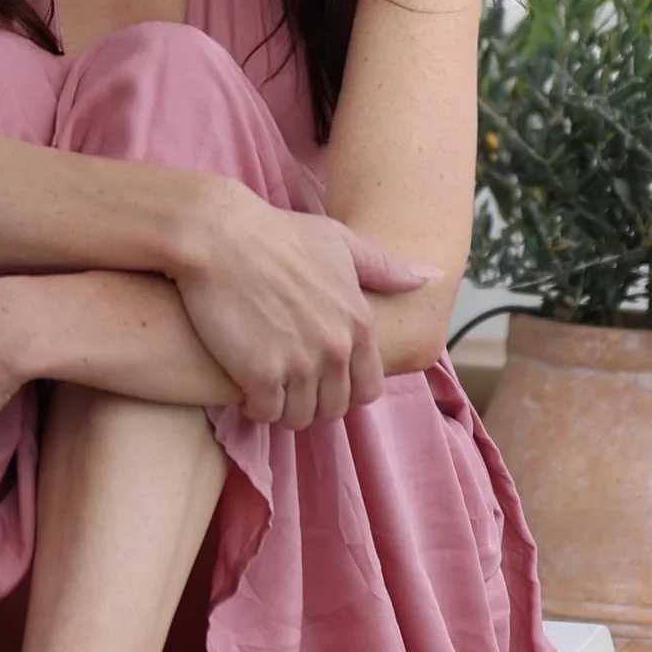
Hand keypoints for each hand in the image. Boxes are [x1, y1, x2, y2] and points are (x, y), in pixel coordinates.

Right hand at [168, 184, 433, 431]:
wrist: (220, 235)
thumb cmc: (277, 234)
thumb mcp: (340, 243)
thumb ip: (384, 268)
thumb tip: (431, 277)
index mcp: (359, 322)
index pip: (369, 388)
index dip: (344, 390)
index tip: (320, 379)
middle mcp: (336, 347)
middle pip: (335, 408)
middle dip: (314, 403)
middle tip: (289, 386)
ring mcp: (299, 363)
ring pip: (300, 417)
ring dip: (284, 408)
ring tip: (267, 387)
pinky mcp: (260, 373)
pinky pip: (266, 413)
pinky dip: (255, 406)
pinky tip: (245, 385)